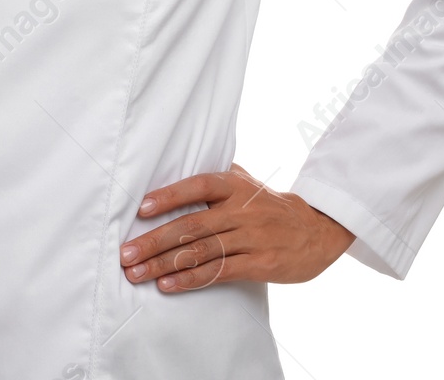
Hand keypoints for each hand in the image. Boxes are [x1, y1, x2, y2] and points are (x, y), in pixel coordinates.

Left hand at [119, 163, 353, 291]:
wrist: (317, 231)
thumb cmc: (270, 206)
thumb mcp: (248, 182)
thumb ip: (218, 175)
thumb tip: (181, 158)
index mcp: (235, 186)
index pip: (197, 186)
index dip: (168, 196)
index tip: (140, 209)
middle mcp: (241, 210)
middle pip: (191, 225)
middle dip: (154, 240)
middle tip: (126, 253)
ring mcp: (251, 238)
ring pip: (200, 252)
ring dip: (164, 264)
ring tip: (137, 273)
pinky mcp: (259, 264)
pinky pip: (219, 272)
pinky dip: (190, 279)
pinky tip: (168, 285)